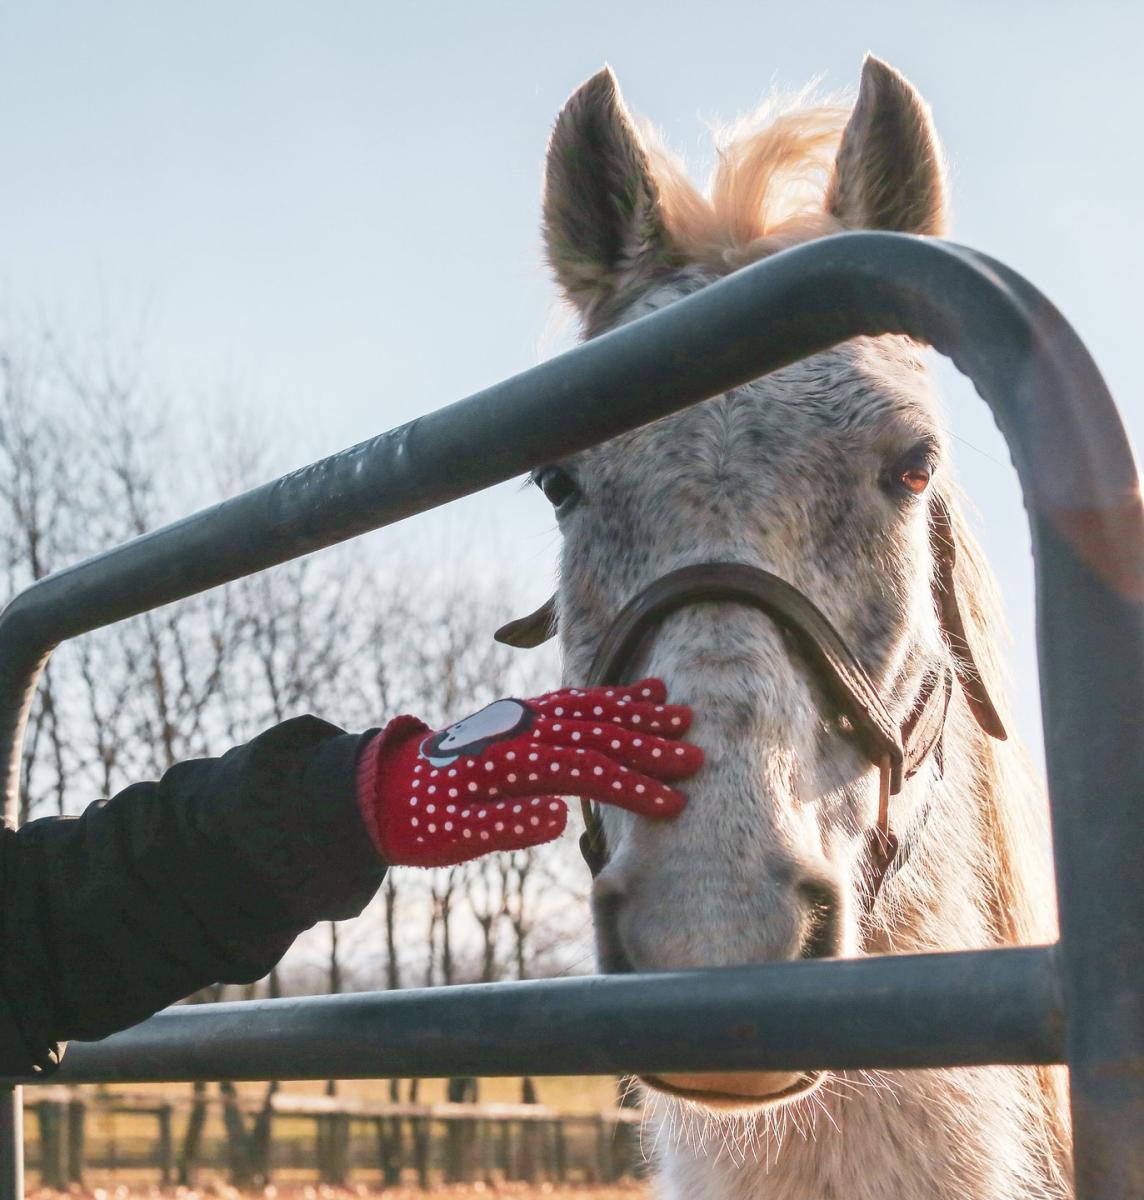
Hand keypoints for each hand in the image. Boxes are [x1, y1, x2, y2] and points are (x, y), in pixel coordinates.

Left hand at [356, 678, 701, 866]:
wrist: (381, 788)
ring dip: (636, 712)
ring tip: (681, 716)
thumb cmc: (420, 820)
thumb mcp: (452, 837)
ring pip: (589, 708)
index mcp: (506, 760)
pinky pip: (574, 698)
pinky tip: (644, 695)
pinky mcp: (524, 714)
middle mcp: (519, 728)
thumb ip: (505, 825)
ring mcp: (522, 716)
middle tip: (695, 758)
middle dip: (647, 744)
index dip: (629, 786)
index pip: (581, 769)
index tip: (671, 803)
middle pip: (594, 732)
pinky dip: (611, 695)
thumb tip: (561, 817)